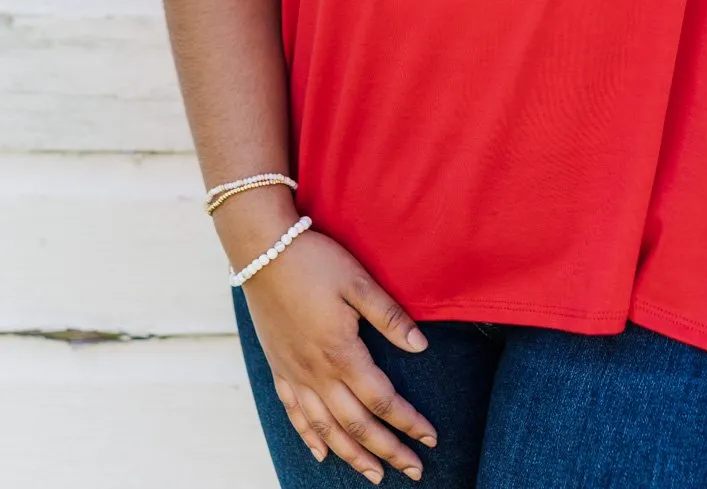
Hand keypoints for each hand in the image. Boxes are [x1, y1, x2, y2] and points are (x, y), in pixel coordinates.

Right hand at [241, 225, 437, 480]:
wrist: (262, 251)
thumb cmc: (315, 261)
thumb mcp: (359, 281)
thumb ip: (390, 317)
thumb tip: (421, 347)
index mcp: (341, 353)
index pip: (382, 399)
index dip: (408, 421)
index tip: (431, 437)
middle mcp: (316, 373)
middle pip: (356, 424)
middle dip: (387, 450)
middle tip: (414, 470)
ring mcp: (294, 374)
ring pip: (325, 429)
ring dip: (352, 456)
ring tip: (374, 475)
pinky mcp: (278, 368)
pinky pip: (294, 414)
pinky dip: (309, 438)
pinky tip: (321, 453)